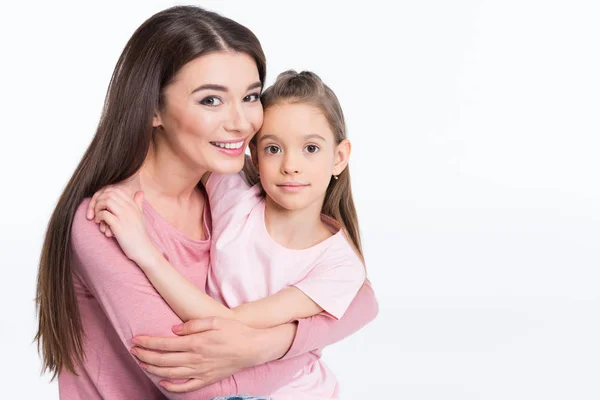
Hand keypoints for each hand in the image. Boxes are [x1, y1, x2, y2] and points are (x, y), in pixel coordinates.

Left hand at [93, 189, 155, 264]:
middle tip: (96, 209)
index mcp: (134, 204)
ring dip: (97, 207)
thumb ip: (139, 203)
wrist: (143, 249)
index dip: (105, 194)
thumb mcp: (140, 216)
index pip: (116, 190)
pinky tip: (99, 222)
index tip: (101, 203)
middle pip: (109, 193)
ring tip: (96, 215)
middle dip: (98, 199)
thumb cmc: (139, 234)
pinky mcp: (118, 225)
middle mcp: (129, 207)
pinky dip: (98, 216)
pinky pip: (104, 214)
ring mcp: (124, 215)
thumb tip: (140, 192)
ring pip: (106, 201)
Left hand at [130, 318, 265, 392]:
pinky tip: (163, 382)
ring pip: (170, 373)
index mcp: (196, 343)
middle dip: (145, 355)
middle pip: (163, 360)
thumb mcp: (215, 320)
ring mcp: (200, 371)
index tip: (136, 339)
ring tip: (142, 363)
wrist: (253, 348)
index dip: (148, 342)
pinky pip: (186, 387)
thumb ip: (193, 324)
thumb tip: (174, 330)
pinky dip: (172, 387)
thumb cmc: (235, 331)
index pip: (165, 344)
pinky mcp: (207, 379)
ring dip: (153, 369)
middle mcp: (195, 359)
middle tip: (133, 350)